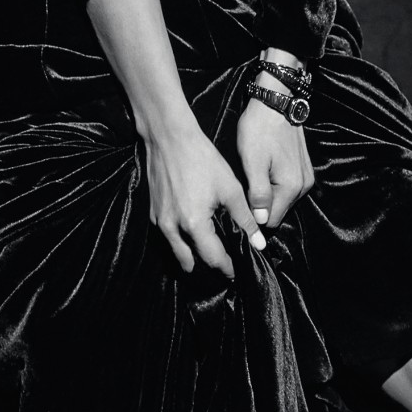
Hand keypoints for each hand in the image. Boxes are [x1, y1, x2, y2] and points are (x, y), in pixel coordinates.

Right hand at [145, 118, 265, 277]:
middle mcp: (172, 228)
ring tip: (209, 254)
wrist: (169, 138)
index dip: (227, 268)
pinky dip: (181, 243)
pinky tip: (193, 236)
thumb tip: (258, 243)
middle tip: (224, 267)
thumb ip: (244, 219)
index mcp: (193, 224)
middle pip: (191, 262)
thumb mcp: (230, 189)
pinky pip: (168, 238)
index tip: (237, 272)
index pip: (212, 258)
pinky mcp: (152, 213)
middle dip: (208, 267)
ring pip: (177, 252)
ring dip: (192, 258)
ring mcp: (158, 222)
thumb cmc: (202, 159)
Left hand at [236, 95, 314, 230]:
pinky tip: (263, 173)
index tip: (240, 203)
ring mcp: (306, 178)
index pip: (271, 221)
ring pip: (282, 201)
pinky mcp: (304, 169)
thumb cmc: (259, 130)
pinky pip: (287, 189)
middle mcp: (304, 187)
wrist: (275, 102)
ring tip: (252, 178)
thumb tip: (261, 221)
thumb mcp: (252, 162)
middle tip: (243, 188)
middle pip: (278, 212)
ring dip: (267, 196)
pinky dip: (274, 186)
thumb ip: (258, 194)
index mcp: (291, 188)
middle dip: (261, 207)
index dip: (253, 217)